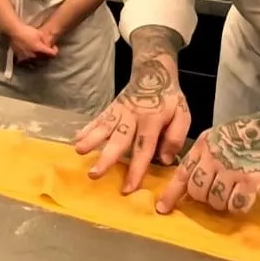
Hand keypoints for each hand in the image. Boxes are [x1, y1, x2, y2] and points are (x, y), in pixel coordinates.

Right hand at [5, 22, 56, 63]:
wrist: (14, 32)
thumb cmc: (27, 31)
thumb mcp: (39, 33)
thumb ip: (45, 41)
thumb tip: (48, 45)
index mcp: (39, 49)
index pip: (52, 54)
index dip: (55, 51)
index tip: (53, 47)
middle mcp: (34, 56)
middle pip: (45, 60)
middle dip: (47, 55)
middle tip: (46, 50)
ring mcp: (27, 59)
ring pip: (37, 63)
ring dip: (39, 60)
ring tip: (38, 54)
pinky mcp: (20, 59)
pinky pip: (27, 64)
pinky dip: (30, 62)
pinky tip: (30, 58)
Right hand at [74, 50, 190, 193]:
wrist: (154, 72)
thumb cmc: (169, 99)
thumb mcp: (183, 115)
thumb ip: (175, 137)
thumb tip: (165, 160)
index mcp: (152, 121)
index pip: (143, 148)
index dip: (136, 169)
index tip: (128, 189)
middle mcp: (133, 117)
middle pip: (119, 139)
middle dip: (107, 157)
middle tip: (95, 173)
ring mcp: (120, 111)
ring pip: (104, 127)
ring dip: (91, 139)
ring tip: (79, 151)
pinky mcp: (111, 108)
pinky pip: (98, 119)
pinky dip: (87, 128)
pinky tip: (76, 139)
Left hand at [156, 112, 259, 214]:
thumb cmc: (249, 133)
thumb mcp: (218, 136)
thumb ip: (204, 155)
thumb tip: (192, 178)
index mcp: (204, 147)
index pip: (182, 174)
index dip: (171, 194)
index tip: (163, 208)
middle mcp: (213, 159)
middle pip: (197, 192)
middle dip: (205, 198)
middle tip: (219, 192)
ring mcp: (231, 170)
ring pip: (216, 201)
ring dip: (223, 203)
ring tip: (234, 192)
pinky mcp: (249, 181)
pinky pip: (236, 204)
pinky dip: (239, 205)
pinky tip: (245, 196)